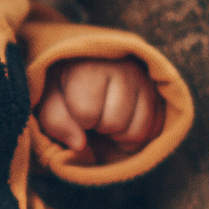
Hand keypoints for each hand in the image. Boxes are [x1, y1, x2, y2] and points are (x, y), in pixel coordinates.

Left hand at [36, 56, 163, 162]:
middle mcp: (124, 69)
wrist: (89, 64)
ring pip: (137, 132)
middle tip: (93, 115)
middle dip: (98, 127)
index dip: (77, 120)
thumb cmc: (66, 84)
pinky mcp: (159, 94)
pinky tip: (122, 125)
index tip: (74, 108)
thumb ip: (55, 121)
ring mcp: (146, 81)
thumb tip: (80, 145)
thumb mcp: (49, 98)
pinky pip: (154, 132)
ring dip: (118, 135)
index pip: (86, 113)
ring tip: (107, 119)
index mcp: (90, 66)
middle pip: (114, 123)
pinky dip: (135, 138)